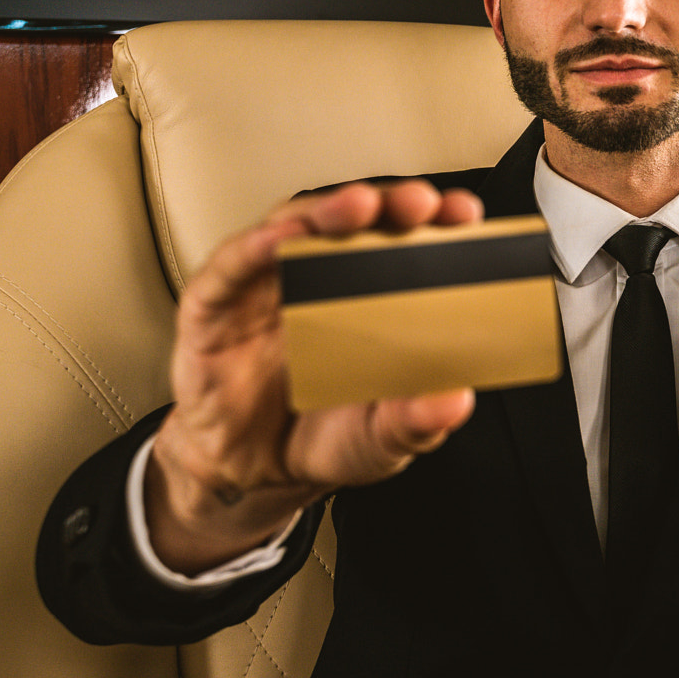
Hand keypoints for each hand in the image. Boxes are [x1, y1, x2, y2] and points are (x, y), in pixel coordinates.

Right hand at [145, 179, 484, 574]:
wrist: (251, 473)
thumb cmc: (322, 437)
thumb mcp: (380, 440)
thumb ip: (415, 423)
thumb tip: (455, 401)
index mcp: (370, 300)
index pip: (405, 247)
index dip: (435, 225)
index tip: (465, 217)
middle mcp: (318, 281)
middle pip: (353, 224)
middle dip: (387, 205)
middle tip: (420, 204)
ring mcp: (265, 288)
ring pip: (292, 228)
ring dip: (325, 212)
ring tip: (358, 207)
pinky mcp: (213, 307)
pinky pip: (230, 268)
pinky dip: (254, 248)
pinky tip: (278, 240)